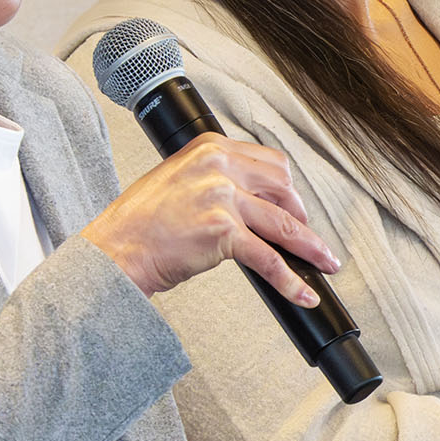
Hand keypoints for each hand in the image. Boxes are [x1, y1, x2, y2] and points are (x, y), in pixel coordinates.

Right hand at [82, 133, 337, 305]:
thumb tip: (252, 200)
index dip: (288, 189)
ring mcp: (222, 196)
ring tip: (324, 264)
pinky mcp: (223, 231)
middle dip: (301, 216)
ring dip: (311, 248)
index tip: (294, 208)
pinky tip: (302, 292)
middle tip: (306, 238)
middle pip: (284, 188)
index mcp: (210, 147)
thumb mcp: (178, 181)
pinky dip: (290, 280)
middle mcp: (218, 165)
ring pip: (284, 224)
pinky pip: (269, 259)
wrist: (115, 250)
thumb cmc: (140, 224)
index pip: (270, 162)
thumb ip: (215, 180)